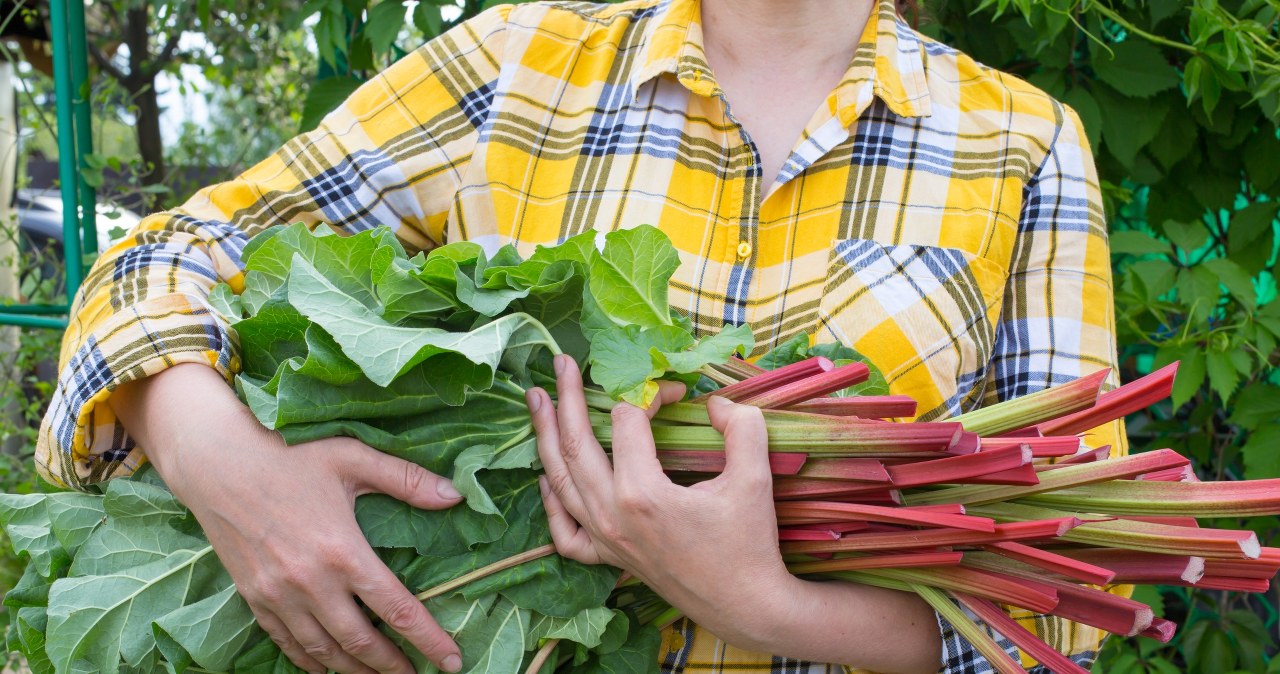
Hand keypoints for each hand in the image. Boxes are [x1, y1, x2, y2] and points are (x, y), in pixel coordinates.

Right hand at [112, 363, 464, 673]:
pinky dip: (312, 663)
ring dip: (357, 672)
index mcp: (343, 552)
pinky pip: (288, 644)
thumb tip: (455, 496)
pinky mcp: (255, 599)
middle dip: (394, 667)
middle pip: (362, 643)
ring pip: (325, 652)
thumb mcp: (352, 457)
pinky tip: (329, 668)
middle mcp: (311, 583)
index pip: (397, 609)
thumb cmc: (290, 456)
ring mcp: (279, 596)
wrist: (217, 464)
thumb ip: (406, 479)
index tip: (452, 661)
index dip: (429, 640)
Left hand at [525, 355, 801, 650]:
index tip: (675, 389)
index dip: (650, 393)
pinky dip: (550, 502)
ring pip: (560, 481)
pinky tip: (545, 477)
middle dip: (567, 397)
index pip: (630, 421)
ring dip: (545, 436)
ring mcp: (605, 539)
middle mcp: (612, 515)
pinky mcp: (609, 558)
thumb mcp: (754, 478)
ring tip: (535, 399)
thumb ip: (740, 427)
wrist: (746, 605)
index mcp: (642, 493)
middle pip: (577, 444)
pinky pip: (565, 531)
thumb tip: (718, 402)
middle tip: (560, 363)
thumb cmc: (750, 544)